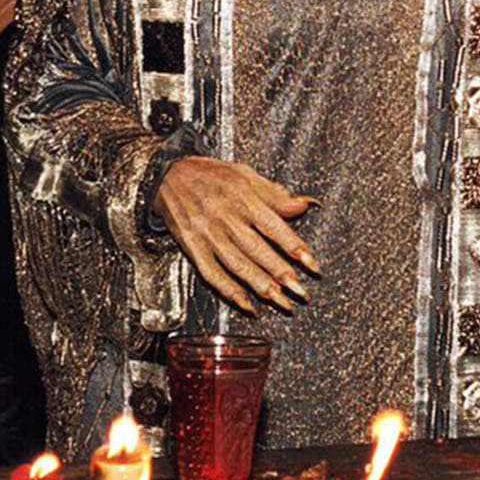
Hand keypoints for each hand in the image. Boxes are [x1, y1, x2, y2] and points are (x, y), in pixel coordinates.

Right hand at [152, 156, 319, 313]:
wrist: (168, 176)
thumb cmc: (211, 175)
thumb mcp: (246, 174)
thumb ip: (275, 195)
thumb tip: (304, 205)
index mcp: (243, 198)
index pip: (275, 228)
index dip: (295, 248)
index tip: (312, 265)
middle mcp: (226, 218)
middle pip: (258, 251)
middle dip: (281, 274)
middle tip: (301, 292)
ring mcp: (209, 235)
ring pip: (238, 266)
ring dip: (261, 286)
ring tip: (281, 302)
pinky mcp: (193, 248)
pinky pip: (213, 274)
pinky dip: (230, 292)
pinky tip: (247, 304)